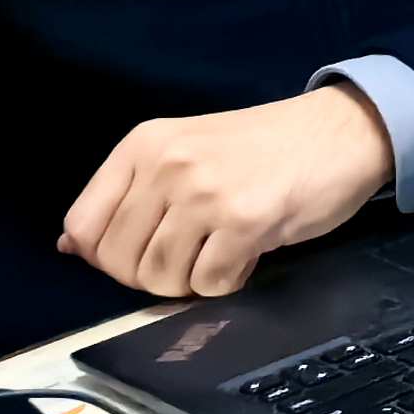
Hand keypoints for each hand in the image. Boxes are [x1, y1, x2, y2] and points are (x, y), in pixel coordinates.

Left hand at [60, 85, 392, 297]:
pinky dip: (228, 281)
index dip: (105, 258)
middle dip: (152, 275)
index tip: (141, 255)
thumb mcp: (186, 151)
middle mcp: (167, 165)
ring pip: (161, 278)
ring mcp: (205, 193)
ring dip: (192, 281)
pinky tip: (248, 252)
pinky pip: (210, 283)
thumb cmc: (266, 147)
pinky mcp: (245, 221)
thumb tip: (70, 246)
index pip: (82, 225)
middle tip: (190, 258)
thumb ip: (130, 195)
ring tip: (221, 251)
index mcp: (144, 145)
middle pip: (118, 261)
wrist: (343, 130)